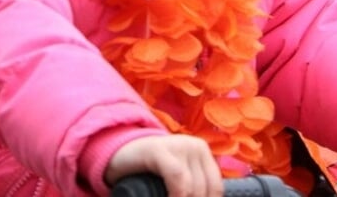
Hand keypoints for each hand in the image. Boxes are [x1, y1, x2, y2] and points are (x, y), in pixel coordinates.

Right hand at [105, 135, 221, 196]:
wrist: (121, 154)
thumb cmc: (150, 172)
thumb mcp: (176, 178)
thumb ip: (190, 189)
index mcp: (202, 153)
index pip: (215, 188)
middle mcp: (194, 146)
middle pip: (204, 189)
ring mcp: (177, 145)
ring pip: (191, 187)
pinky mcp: (159, 149)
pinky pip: (176, 177)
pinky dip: (176, 196)